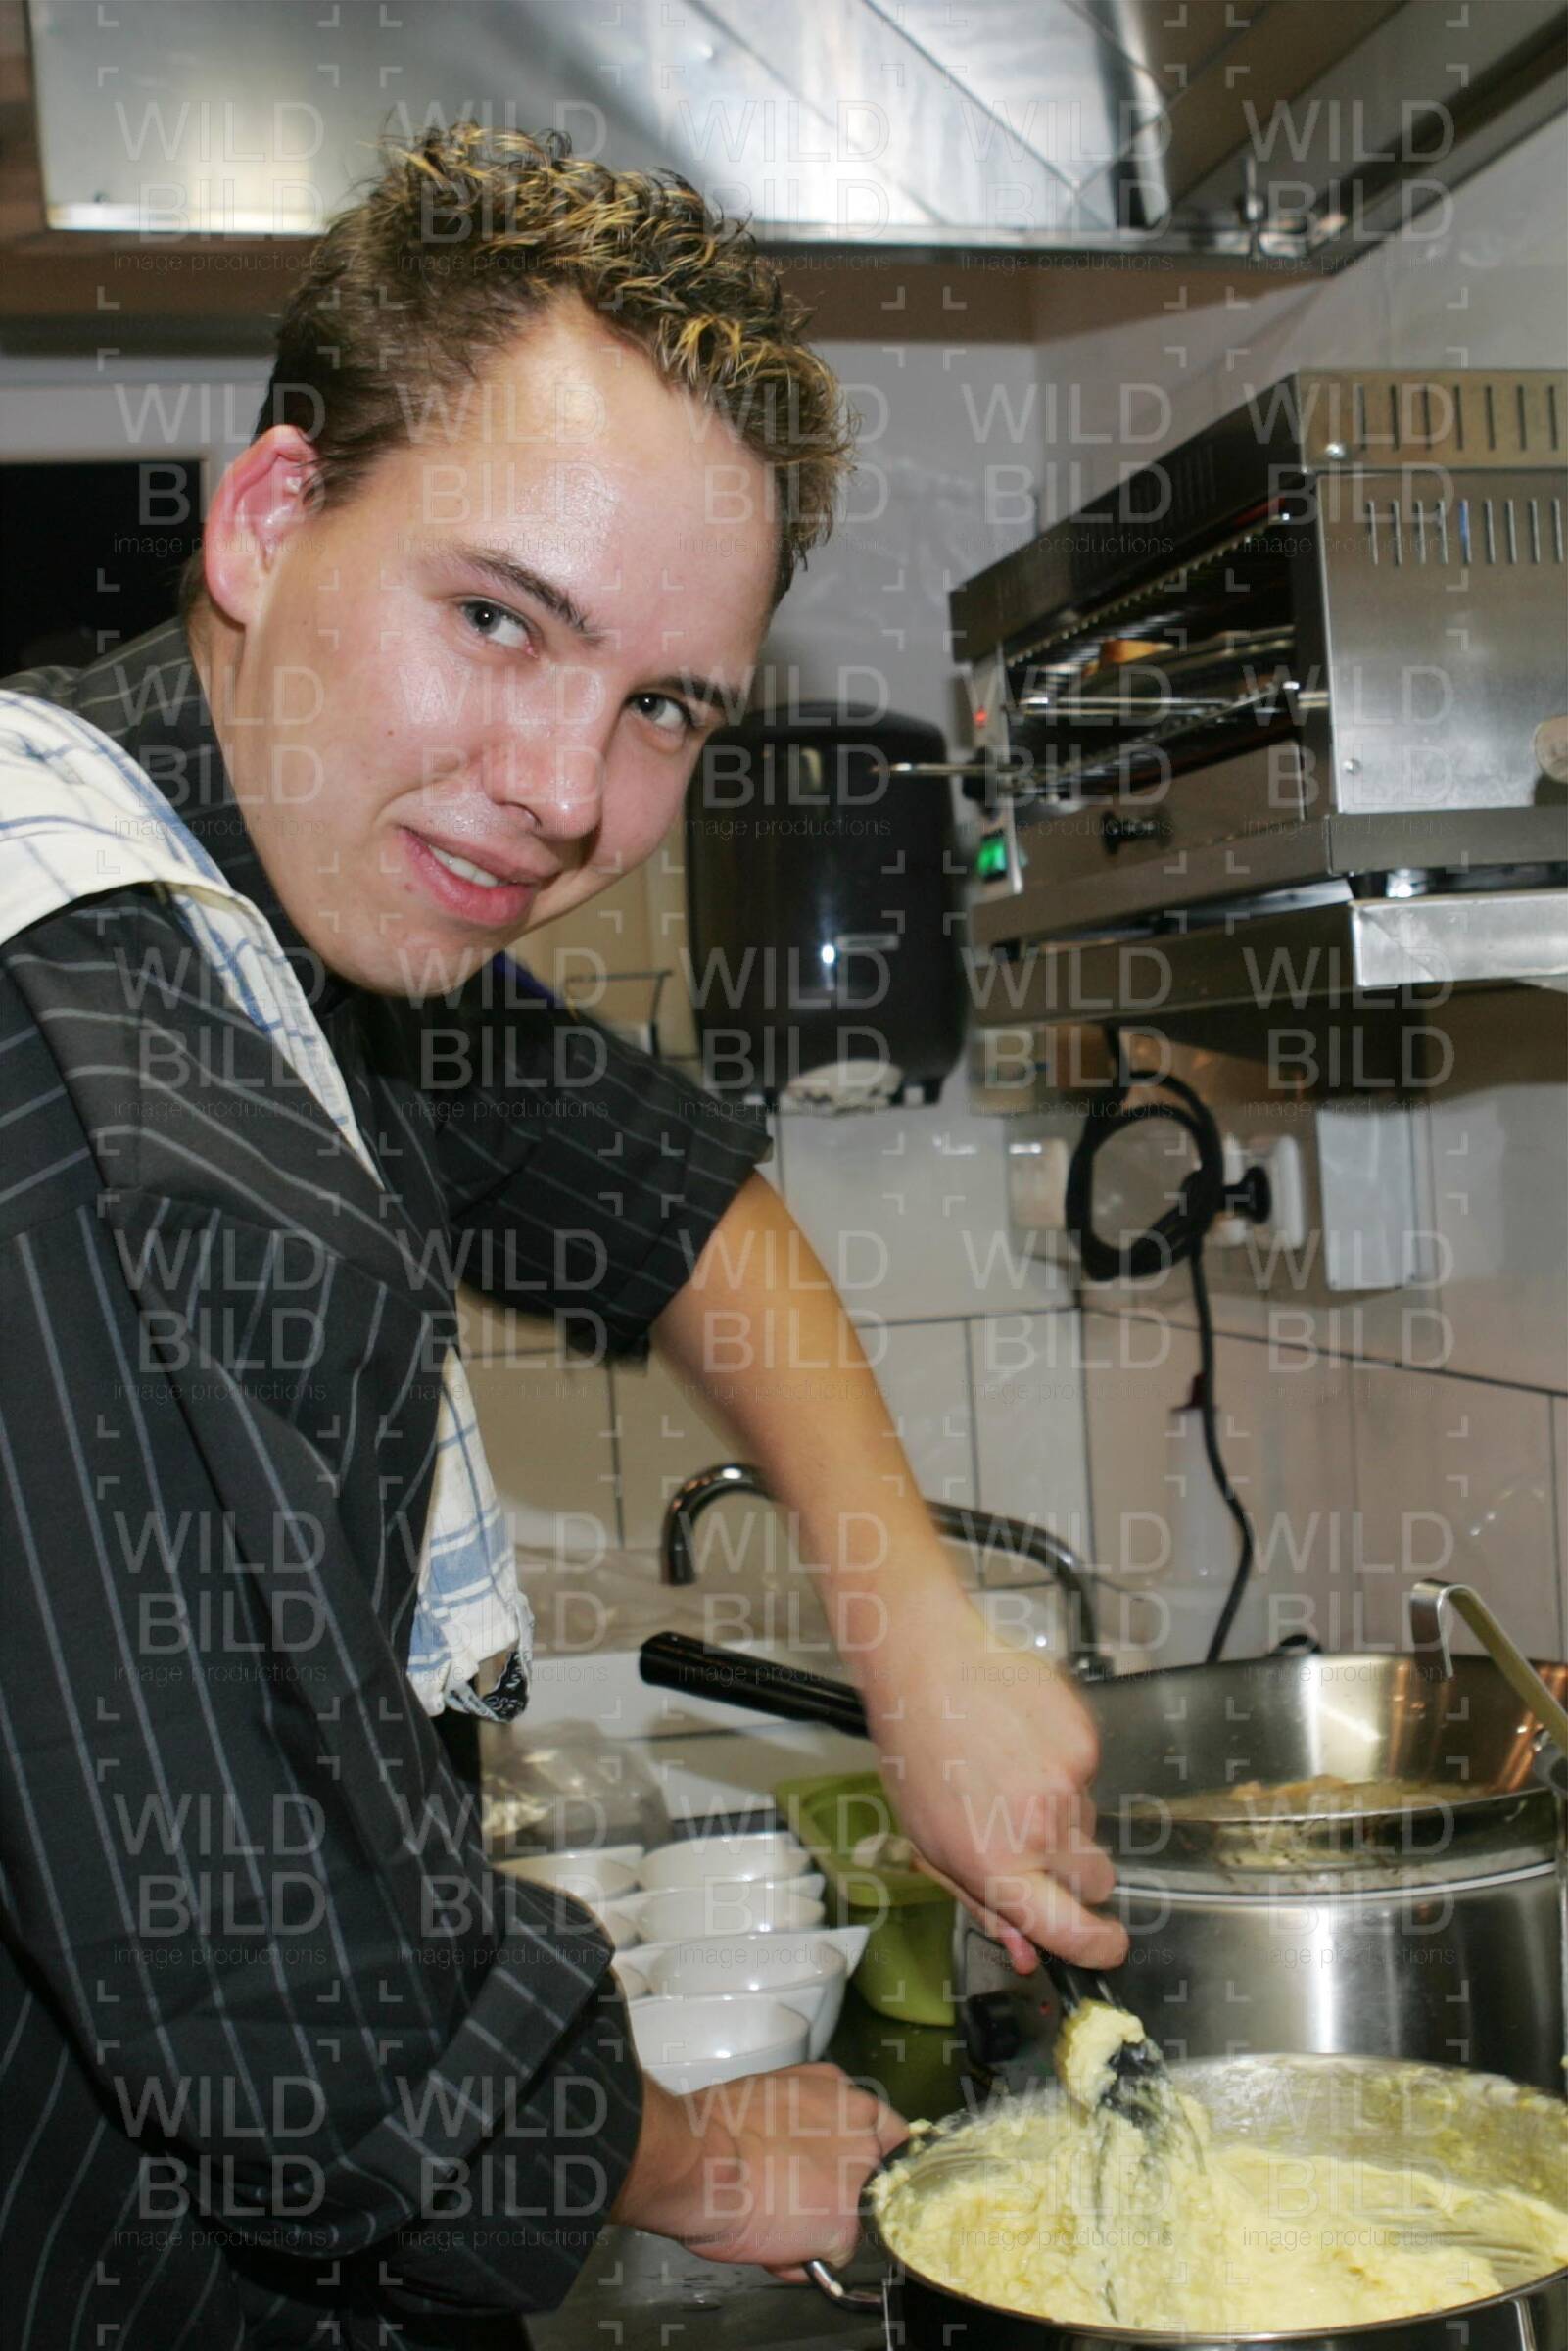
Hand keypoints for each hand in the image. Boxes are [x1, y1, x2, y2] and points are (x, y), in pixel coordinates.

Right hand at [612, 2063, 905, 2273]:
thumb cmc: (718, 2127)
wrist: (701, 2161)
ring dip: (824, 2229)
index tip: (852, 2176)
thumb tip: (808, 2143)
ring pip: (855, 2219)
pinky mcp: (846, 2226)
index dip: (867, 2161)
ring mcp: (859, 2180)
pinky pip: (834, 2257)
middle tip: (800, 2201)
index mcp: (845, 2097)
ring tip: (778, 2222)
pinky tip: (775, 2244)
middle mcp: (863, 2133)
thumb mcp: (776, 2094)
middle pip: (875, 2177)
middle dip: (843, 2196)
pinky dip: (806, 2260)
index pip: (887, 2132)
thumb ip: (810, 2115)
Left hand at [861, 1580, 1127, 1973]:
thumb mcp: (930, 1843)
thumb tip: (1026, 1951)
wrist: (927, 1665)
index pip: (1072, 1932)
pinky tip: (1024, 1742)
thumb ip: (984, 1903)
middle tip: (1035, 1841)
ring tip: (1011, 1773)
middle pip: (1097, 1881)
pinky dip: (1064, 1766)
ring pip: (1090, 1823)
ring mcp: (1069, 1781)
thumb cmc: (916, 1751)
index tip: (1107, 1945)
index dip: (1098, 1947)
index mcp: (996, 1865)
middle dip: (1077, 1876)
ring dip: (1062, 1814)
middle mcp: (1039, 1829)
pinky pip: (1089, 1773)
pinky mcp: (1085, 1739)